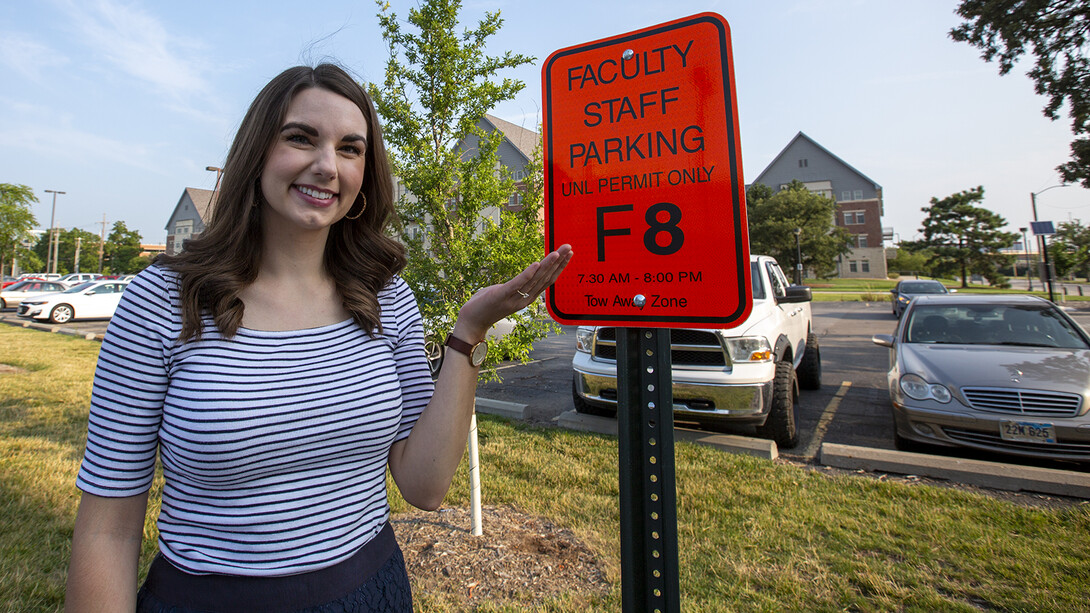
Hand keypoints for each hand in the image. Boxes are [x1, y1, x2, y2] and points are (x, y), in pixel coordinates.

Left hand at [453, 245, 572, 341]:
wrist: (471, 322)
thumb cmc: (486, 305)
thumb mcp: (505, 292)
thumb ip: (517, 285)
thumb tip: (526, 274)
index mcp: (527, 298)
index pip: (547, 280)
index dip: (559, 267)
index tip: (568, 254)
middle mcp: (524, 299)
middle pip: (545, 278)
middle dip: (558, 262)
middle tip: (568, 247)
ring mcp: (513, 298)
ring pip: (535, 279)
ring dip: (547, 265)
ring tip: (557, 252)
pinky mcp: (501, 295)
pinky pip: (517, 284)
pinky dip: (527, 274)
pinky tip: (536, 264)